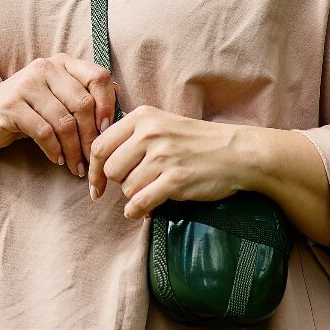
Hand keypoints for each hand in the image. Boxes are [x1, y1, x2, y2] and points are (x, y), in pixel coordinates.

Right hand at [0, 53, 118, 177]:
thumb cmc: (27, 108)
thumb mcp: (56, 97)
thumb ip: (82, 95)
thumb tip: (120, 102)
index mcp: (62, 63)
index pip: (99, 77)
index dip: (108, 105)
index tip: (109, 132)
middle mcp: (45, 68)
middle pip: (83, 104)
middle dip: (92, 137)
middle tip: (94, 159)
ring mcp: (26, 85)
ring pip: (64, 122)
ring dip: (74, 150)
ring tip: (78, 167)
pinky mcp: (11, 106)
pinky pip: (43, 132)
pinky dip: (55, 150)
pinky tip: (58, 160)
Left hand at [88, 106, 245, 218]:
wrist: (236, 152)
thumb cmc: (197, 141)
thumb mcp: (163, 124)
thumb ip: (132, 136)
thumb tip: (99, 162)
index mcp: (144, 117)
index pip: (100, 145)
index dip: (93, 169)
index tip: (96, 185)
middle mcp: (151, 133)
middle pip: (110, 169)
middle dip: (120, 183)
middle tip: (137, 184)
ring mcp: (163, 157)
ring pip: (127, 188)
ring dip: (136, 195)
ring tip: (154, 189)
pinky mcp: (176, 180)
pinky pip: (140, 203)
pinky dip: (138, 211)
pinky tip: (145, 211)